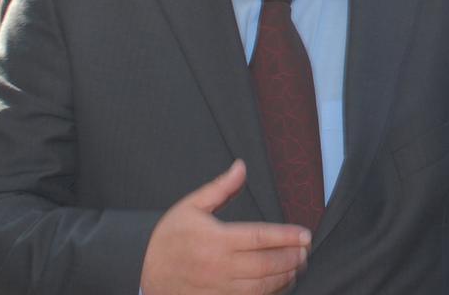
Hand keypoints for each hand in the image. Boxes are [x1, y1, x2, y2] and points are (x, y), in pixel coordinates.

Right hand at [140, 160, 310, 294]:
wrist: (143, 275)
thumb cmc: (168, 241)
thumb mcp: (189, 208)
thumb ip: (220, 188)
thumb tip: (241, 167)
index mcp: (215, 240)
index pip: (260, 238)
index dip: (287, 237)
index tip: (305, 235)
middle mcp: (219, 267)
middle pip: (267, 264)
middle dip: (293, 257)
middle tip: (305, 250)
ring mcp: (218, 289)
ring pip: (262, 286)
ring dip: (286, 276)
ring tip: (298, 265)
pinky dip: (270, 292)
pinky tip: (280, 282)